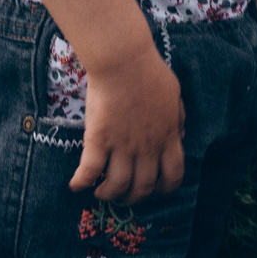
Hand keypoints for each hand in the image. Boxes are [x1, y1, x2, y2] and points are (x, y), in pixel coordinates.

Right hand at [74, 46, 184, 202]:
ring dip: (109, 194)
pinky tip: (76, 185)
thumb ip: (177, 119)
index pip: (173, 175)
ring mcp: (122, 145)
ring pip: (118, 185)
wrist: (123, 60)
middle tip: (123, 194)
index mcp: (167, 137)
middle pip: (144, 186)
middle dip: (134, 197)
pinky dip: (81, 182)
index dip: (165, 188)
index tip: (155, 188)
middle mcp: (147, 147)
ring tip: (100, 192)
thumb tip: (180, 134)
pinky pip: (89, 170)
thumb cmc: (149, 72)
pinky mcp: (99, 139)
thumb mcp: (174, 96)